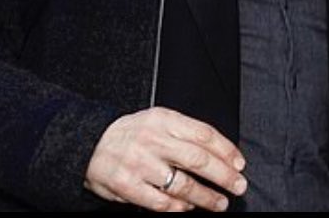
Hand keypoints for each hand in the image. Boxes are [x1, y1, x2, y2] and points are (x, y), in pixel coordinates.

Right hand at [83, 107, 247, 211]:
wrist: (89, 142)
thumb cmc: (132, 133)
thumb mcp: (157, 120)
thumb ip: (185, 132)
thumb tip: (220, 153)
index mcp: (163, 119)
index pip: (204, 134)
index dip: (226, 151)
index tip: (239, 164)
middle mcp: (152, 140)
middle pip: (198, 159)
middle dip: (224, 176)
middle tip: (238, 186)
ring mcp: (139, 164)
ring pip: (182, 184)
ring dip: (206, 197)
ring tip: (220, 203)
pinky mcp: (127, 186)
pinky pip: (161, 202)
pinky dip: (179, 207)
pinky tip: (188, 208)